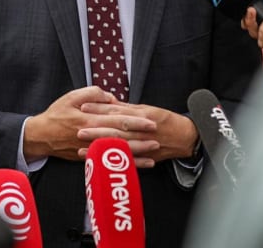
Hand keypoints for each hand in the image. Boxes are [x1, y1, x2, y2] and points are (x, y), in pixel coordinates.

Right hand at [23, 87, 156, 161]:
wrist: (40, 136)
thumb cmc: (56, 114)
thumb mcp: (71, 97)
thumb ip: (92, 94)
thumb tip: (112, 97)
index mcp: (90, 119)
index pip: (117, 120)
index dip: (135, 121)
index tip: (150, 121)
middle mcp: (92, 136)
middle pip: (121, 138)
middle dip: (140, 138)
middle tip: (158, 138)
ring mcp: (91, 149)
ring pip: (116, 152)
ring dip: (136, 153)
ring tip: (153, 153)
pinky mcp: (88, 157)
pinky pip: (109, 161)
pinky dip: (123, 163)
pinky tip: (136, 165)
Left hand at [76, 101, 196, 167]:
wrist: (184, 137)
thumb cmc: (165, 120)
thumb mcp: (147, 109)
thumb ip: (127, 108)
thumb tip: (109, 102)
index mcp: (140, 116)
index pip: (116, 112)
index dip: (99, 110)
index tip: (83, 108)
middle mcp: (140, 131)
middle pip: (115, 130)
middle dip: (96, 131)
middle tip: (78, 130)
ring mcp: (142, 145)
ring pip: (119, 146)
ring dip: (101, 147)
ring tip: (83, 148)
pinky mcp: (144, 157)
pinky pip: (126, 160)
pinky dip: (112, 161)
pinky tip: (101, 161)